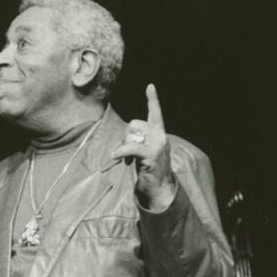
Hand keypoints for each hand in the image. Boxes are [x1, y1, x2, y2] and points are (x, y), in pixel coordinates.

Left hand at [111, 83, 174, 210]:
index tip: (150, 86)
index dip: (152, 100)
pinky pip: (131, 147)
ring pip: (132, 134)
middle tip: (126, 152)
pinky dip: (121, 151)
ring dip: (124, 146)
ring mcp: (158, 145)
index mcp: (160, 134)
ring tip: (128, 160)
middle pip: (135, 124)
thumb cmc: (150, 172)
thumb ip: (140, 141)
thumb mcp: (145, 153)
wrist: (160, 190)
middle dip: (126, 136)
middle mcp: (161, 136)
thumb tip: (127, 137)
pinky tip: (115, 156)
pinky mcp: (151, 154)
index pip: (156, 114)